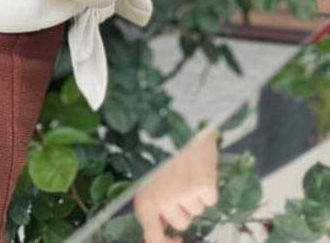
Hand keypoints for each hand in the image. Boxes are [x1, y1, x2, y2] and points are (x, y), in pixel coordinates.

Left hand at [132, 127, 218, 242]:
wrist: (179, 124)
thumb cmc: (163, 153)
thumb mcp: (149, 180)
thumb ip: (153, 207)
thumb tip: (162, 235)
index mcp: (144, 200)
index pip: (154, 238)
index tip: (177, 241)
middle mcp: (161, 199)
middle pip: (181, 223)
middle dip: (183, 207)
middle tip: (179, 182)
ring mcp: (183, 194)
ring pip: (197, 210)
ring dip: (195, 195)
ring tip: (187, 172)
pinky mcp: (202, 186)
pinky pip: (210, 200)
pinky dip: (208, 188)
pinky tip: (199, 170)